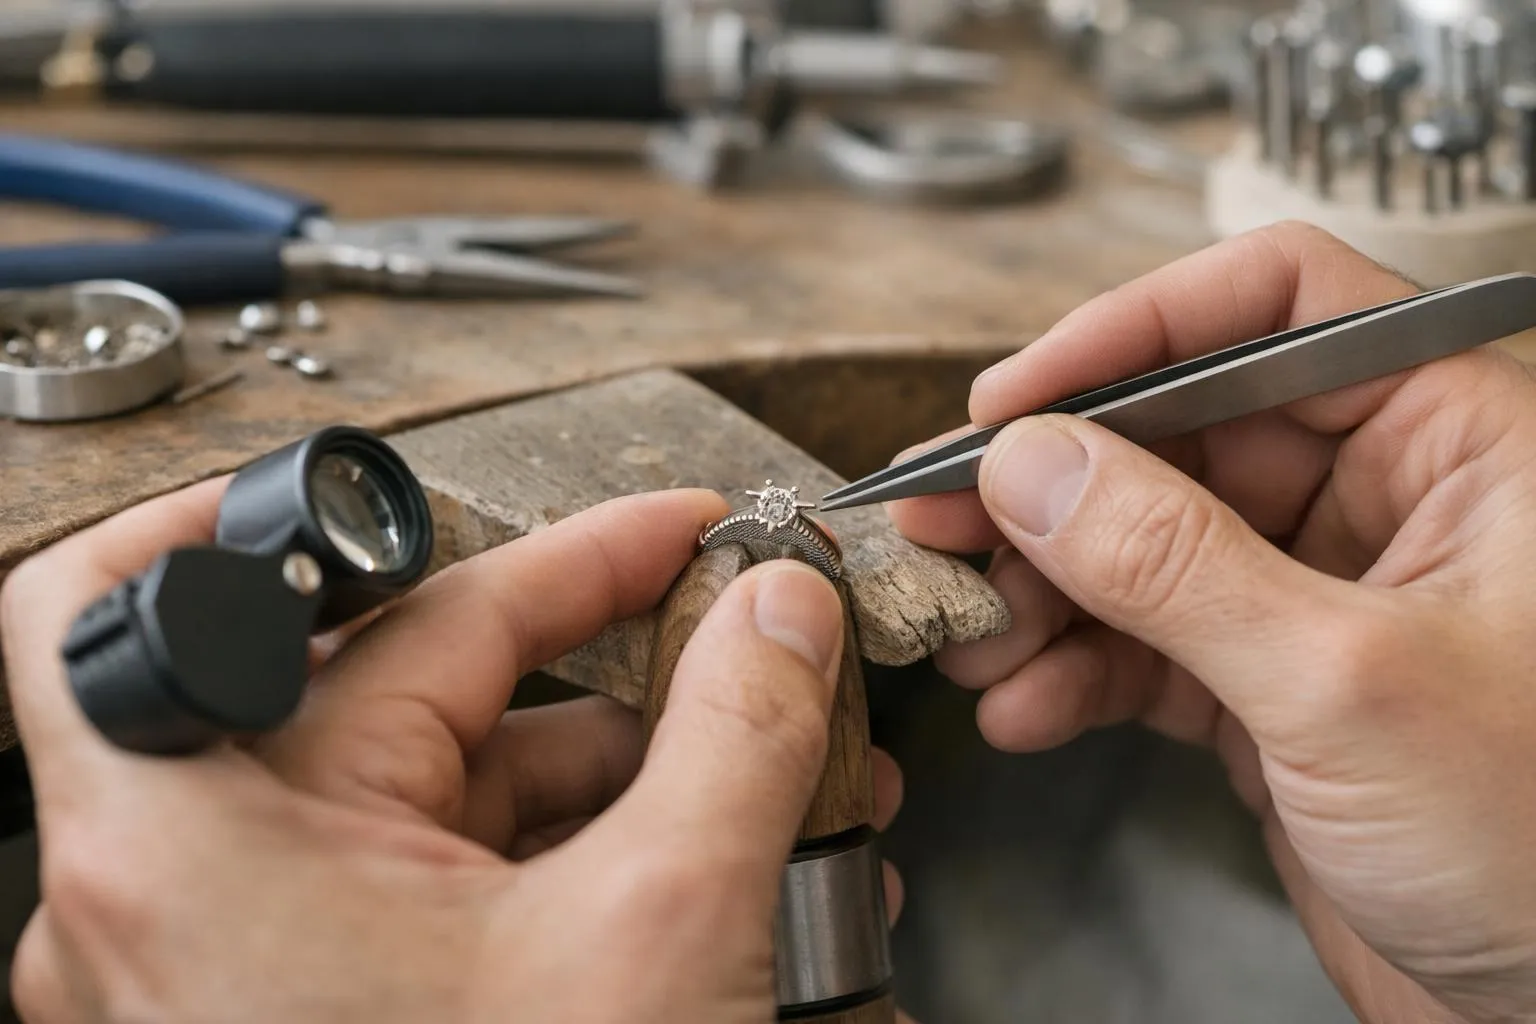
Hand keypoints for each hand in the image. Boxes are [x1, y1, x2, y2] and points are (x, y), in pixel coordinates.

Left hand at [0, 484, 903, 1022]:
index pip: (342, 595)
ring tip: (772, 766)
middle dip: (613, 665)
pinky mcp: (315, 1007)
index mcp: (199, 841)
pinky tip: (711, 853)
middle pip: (409, 691)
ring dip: (620, 768)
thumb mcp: (656, 940)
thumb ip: (735, 738)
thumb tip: (779, 613)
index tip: (659, 526)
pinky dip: (579, 855)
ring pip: (449, 791)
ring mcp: (252, 958)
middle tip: (738, 637)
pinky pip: (452, 880)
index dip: (531, 536)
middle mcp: (191, 889)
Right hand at [891, 221, 1535, 1023]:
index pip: (1276, 307)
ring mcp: (1311, 593)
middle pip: (1175, 433)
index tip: (1018, 397)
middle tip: (939, 518)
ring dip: (1041, 590)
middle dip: (1050, 486)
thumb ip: (1175, 563)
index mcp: (1453, 438)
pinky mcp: (1263, 685)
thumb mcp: (1346, 684)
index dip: (1135, 330)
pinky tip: (1025, 706)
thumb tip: (1036, 464)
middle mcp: (1380, 497)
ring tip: (974, 638)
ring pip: (1138, 542)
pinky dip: (1071, 672)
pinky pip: (1139, 644)